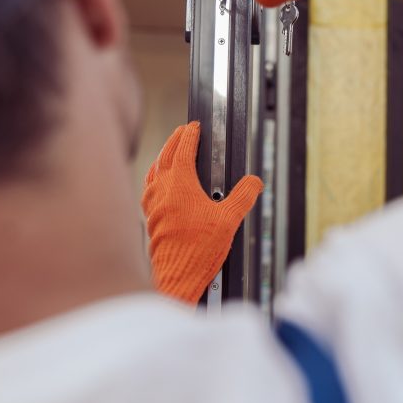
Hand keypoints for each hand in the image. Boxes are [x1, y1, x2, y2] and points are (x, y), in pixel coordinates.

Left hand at [141, 122, 262, 303]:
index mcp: (179, 184)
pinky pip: (149, 189)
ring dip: (161, 158)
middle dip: (173, 141)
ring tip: (168, 154)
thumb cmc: (198, 249)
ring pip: (153, 172)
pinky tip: (160, 188)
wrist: (176, 275)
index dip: (189, 135)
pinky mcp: (150, 219)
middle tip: (181, 132)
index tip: (193, 127)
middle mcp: (161, 190)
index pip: (182, 149)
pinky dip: (155, 179)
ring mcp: (152, 205)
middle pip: (164, 156)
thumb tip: (254, 182)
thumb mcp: (229, 219)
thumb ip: (243, 196)